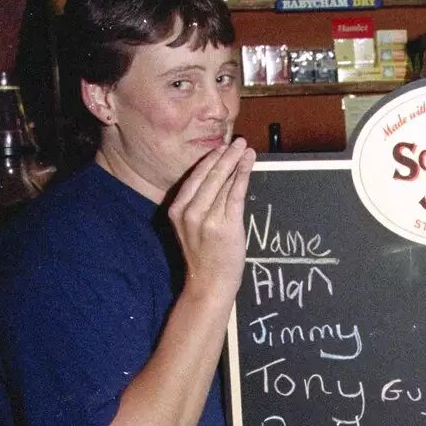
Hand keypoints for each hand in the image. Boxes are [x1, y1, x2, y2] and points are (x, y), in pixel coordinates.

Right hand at [168, 138, 254, 303]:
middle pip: (209, 175)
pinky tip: (249, 163)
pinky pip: (236, 193)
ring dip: (236, 161)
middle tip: (237, 141)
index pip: (194, 177)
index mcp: (177, 210)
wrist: (209, 283)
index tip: (221, 146)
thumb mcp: (192, 226)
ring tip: (245, 148)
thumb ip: (200, 203)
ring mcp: (207, 219)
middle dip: (225, 155)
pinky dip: (243, 174)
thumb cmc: (204, 255)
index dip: (209, 159)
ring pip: (223, 182)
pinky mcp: (226, 225)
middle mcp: (189, 212)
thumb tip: (220, 176)